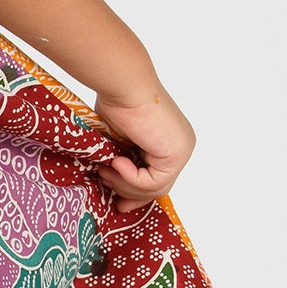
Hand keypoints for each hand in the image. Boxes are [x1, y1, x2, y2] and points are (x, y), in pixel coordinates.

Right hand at [92, 81, 195, 214]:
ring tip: (105, 170)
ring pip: (155, 189)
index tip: (119, 203)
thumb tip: (109, 182)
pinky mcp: (175, 154)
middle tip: (107, 190)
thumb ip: (121, 159)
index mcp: (169, 140)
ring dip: (125, 185)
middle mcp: (180, 146)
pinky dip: (131, 178)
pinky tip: (116, 162)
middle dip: (131, 195)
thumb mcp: (117, 139)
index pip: (158, 177)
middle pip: (158, 186)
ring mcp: (181, 150)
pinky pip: (153, 183)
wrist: (122, 84)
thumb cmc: (115, 100)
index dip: (137, 193)